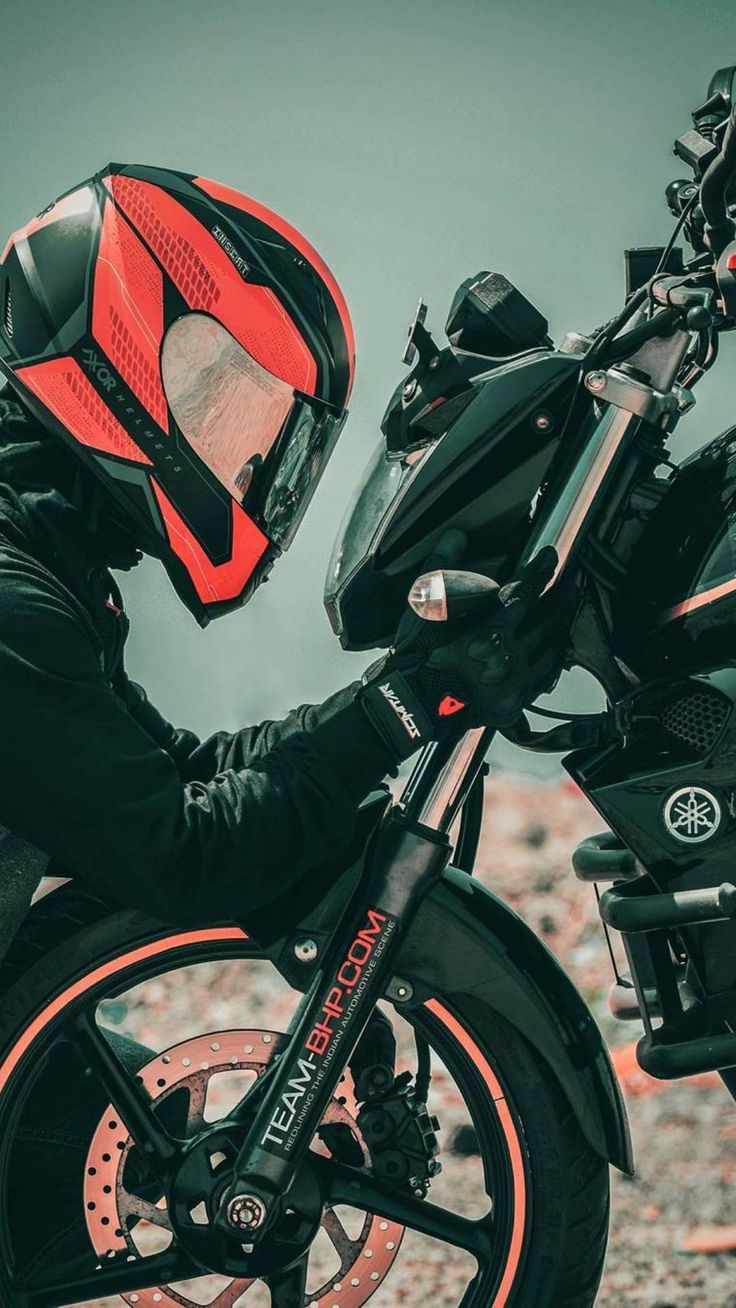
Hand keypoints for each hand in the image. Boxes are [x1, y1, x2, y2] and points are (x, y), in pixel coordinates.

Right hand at [358, 548, 564, 758]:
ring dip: (561, 627)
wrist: (412, 708)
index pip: (525, 591)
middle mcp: (508, 653)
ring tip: (567, 612)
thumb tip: (455, 535)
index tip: (550, 557)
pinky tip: (555, 652)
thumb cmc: (417, 658)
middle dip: (561, 597)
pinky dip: (553, 661)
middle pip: (546, 618)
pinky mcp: (513, 702)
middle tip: (572, 583)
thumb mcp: (422, 609)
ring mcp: (513, 680)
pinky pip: (544, 679)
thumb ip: (441, 568)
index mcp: (489, 627)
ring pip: (550, 647)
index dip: (540, 571)